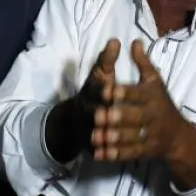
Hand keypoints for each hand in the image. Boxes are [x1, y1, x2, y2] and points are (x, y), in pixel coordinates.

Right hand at [44, 40, 119, 163]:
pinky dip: (103, 152)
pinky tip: (114, 154)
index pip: (95, 90)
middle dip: (104, 115)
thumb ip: (109, 60)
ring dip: (105, 136)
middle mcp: (84, 110)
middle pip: (93, 113)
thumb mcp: (100, 76)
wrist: (75, 120)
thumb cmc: (94, 94)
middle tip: (121, 116)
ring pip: (94, 132)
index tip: (113, 90)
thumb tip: (116, 40)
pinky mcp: (88, 145)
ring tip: (121, 138)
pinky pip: (95, 150)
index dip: (104, 90)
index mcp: (89, 92)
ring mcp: (84, 128)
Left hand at [93, 40, 186, 161]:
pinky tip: (99, 154)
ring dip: (112, 138)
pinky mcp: (146, 151)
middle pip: (135, 117)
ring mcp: (150, 135)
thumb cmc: (162, 103)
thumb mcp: (155, 81)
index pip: (137, 94)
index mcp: (153, 97)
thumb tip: (134, 40)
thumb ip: (143, 63)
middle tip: (96, 115)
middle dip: (116, 117)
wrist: (178, 136)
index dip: (122, 93)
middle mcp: (153, 116)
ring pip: (131, 137)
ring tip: (93, 136)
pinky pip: (129, 154)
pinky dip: (114, 155)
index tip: (106, 90)